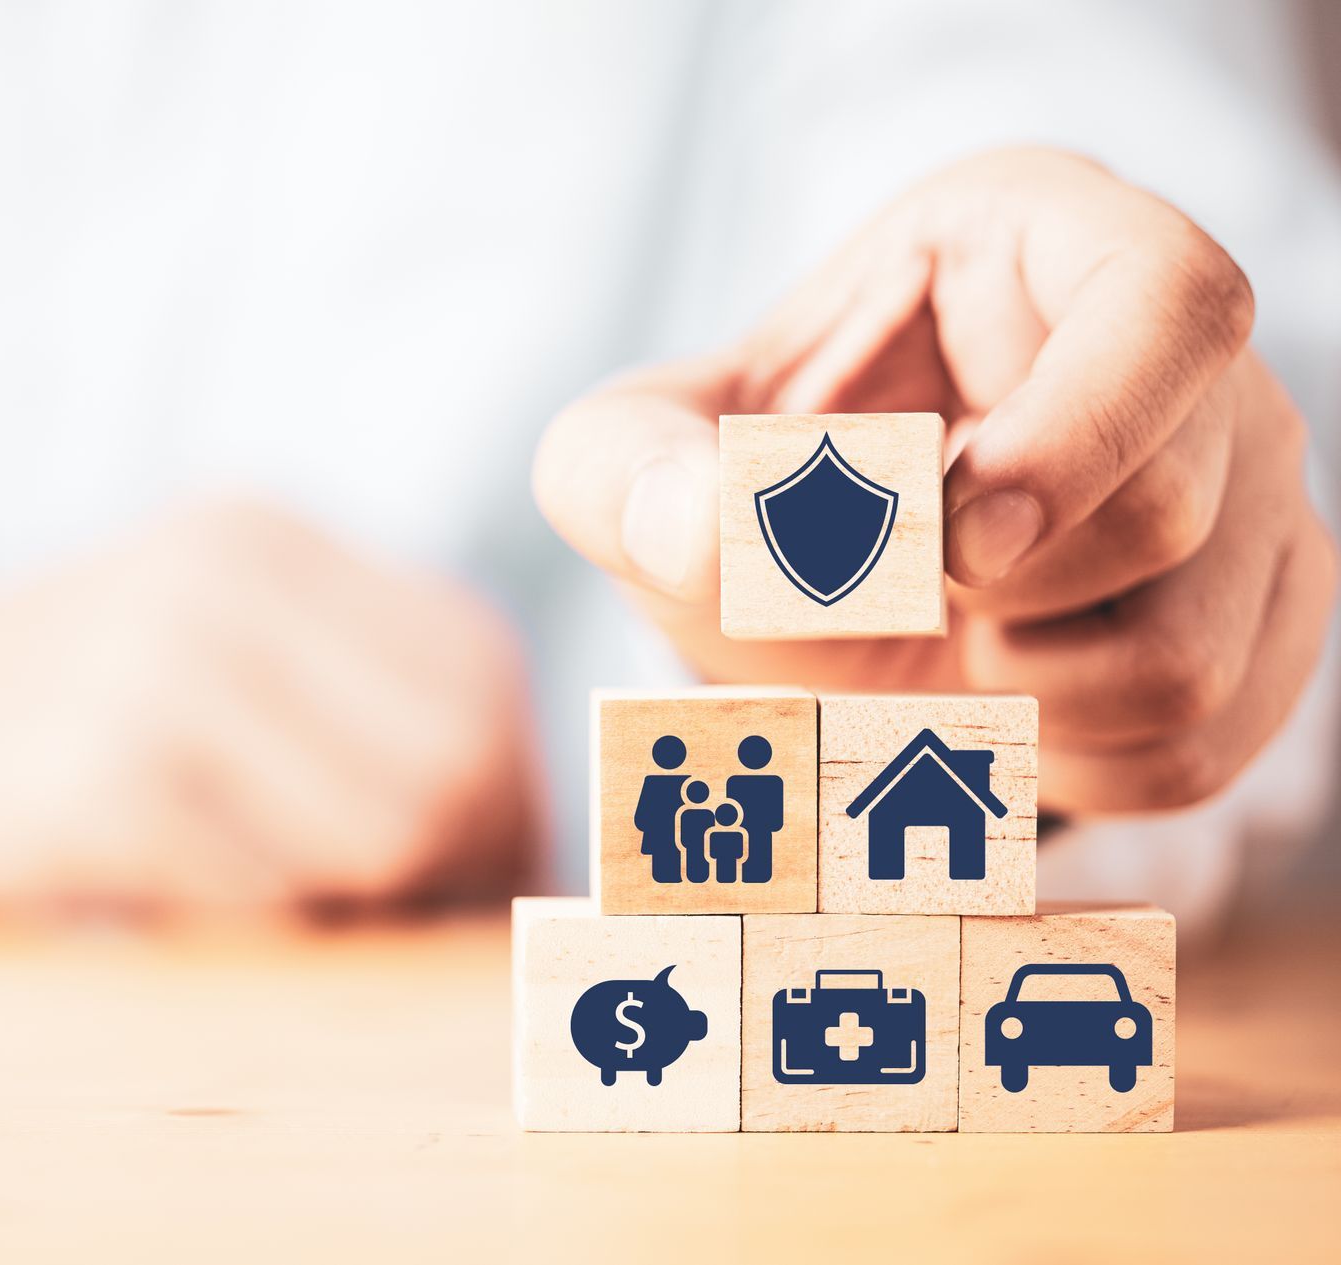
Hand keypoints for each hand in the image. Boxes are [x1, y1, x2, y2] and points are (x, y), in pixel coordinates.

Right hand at [0, 500, 538, 913]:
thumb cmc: (63, 720)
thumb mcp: (207, 655)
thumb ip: (359, 705)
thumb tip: (528, 836)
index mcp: (262, 538)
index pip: (478, 675)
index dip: (504, 798)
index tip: (464, 871)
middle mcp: (217, 577)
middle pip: (454, 758)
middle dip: (455, 869)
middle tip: (401, 919)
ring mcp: (149, 668)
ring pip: (382, 833)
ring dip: (360, 911)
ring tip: (292, 909)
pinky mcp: (86, 781)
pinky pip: (261, 900)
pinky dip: (257, 934)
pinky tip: (196, 909)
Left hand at [534, 148, 1334, 814]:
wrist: (818, 579)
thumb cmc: (742, 482)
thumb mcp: (639, 457)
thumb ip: (627, 472)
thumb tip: (695, 525)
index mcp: (1046, 244)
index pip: (1173, 301)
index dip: (1076, 434)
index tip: (955, 537)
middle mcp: (1188, 361)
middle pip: (1172, 512)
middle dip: (996, 596)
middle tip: (909, 585)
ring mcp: (1256, 490)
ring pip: (1193, 659)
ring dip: (1019, 694)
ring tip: (951, 635)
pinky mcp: (1266, 616)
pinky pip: (1200, 750)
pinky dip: (1062, 764)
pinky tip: (1003, 696)